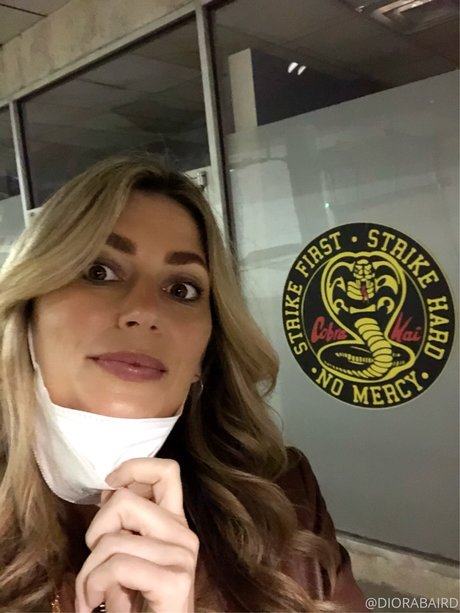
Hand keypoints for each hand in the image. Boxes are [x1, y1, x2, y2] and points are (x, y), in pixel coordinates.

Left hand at [74, 458, 198, 612]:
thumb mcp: (128, 555)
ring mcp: (183, 556)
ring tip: (94, 595)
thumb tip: (109, 489)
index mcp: (174, 524)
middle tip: (96, 562)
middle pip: (125, 500)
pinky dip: (95, 588)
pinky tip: (103, 605)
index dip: (134, 467)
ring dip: (88, 573)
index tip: (109, 485)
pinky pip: (116, 566)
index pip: (167, 471)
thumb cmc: (136, 605)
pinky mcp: (175, 580)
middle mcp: (184, 534)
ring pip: (111, 539)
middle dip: (95, 531)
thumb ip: (124, 523)